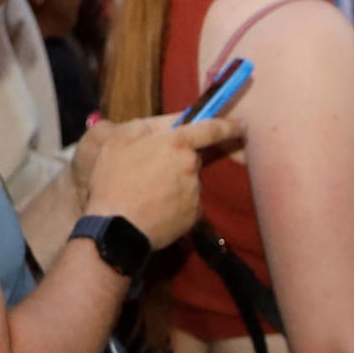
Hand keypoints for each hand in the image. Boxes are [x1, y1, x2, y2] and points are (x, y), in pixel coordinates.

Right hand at [70, 108, 243, 249]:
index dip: (228, 125)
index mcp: (176, 142)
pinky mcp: (193, 215)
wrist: (115, 227)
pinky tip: (155, 208)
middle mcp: (191, 166)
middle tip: (149, 171)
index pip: (211, 128)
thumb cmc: (112, 181)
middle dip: (177, 160)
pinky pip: (188, 203)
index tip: (241, 124)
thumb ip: (144, 126)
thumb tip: (163, 125)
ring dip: (175, 183)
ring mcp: (195, 192)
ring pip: (189, 181)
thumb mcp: (118, 141)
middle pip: (191, 157)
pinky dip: (176, 204)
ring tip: (146, 193)